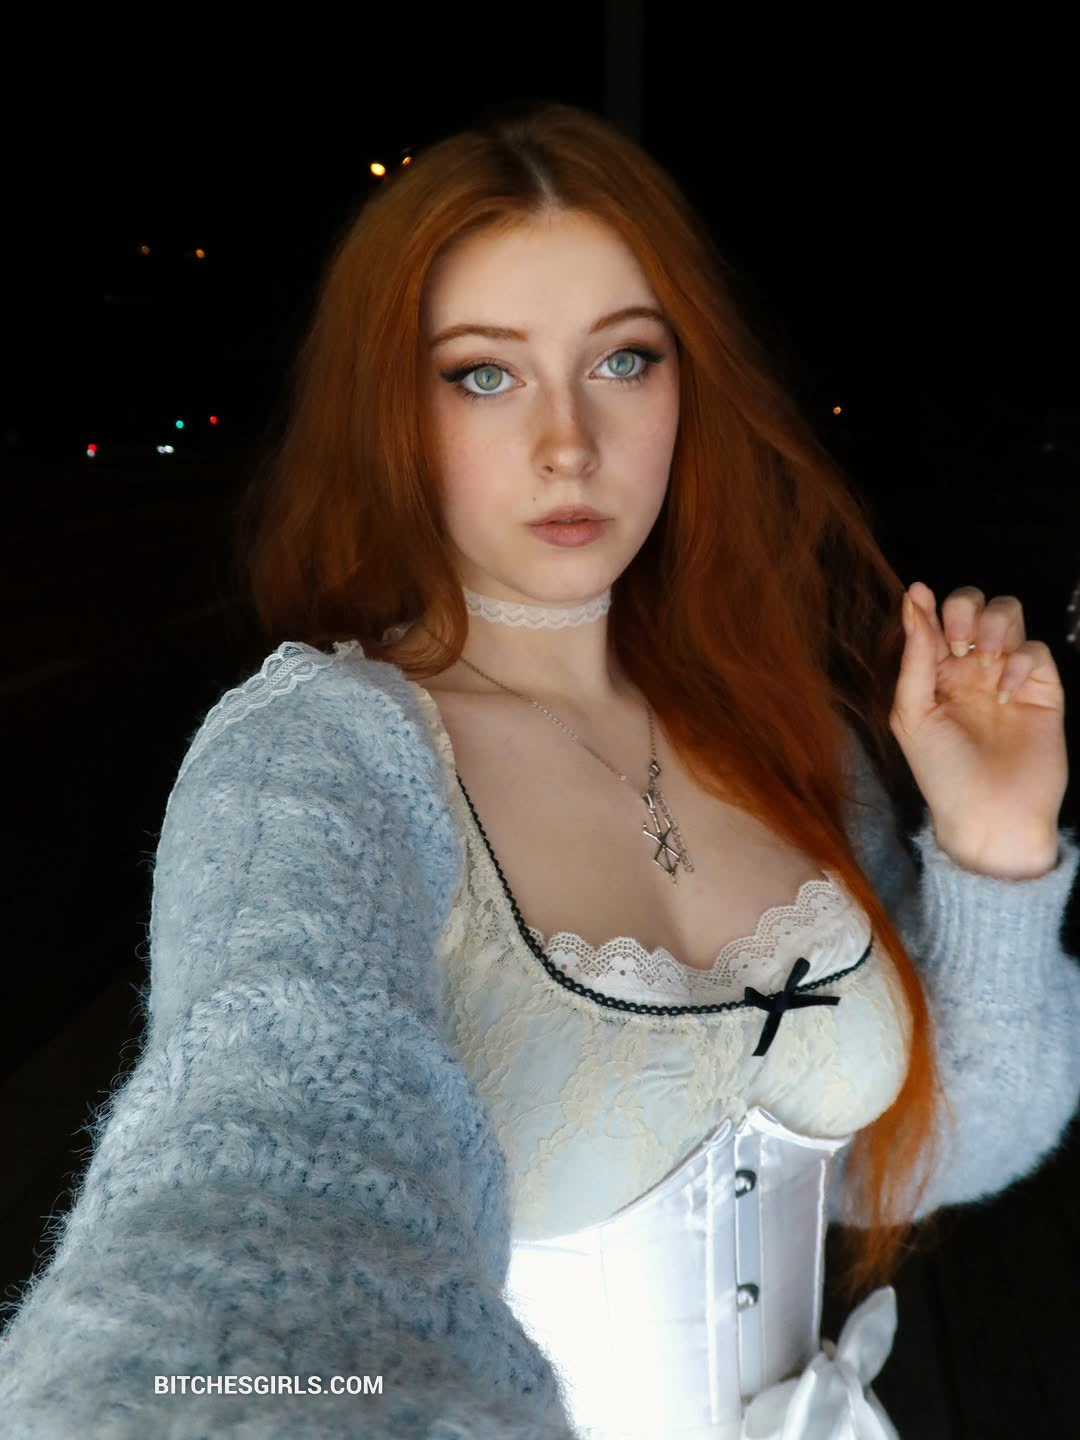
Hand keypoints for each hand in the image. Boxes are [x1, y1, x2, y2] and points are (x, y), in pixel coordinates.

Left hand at [891, 581, 1067, 877]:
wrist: (990, 815)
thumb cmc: (942, 773)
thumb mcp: (912, 715)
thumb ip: (915, 658)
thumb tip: (912, 601)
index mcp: (934, 673)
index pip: (933, 619)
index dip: (928, 603)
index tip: (921, 594)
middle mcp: (970, 669)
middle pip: (973, 605)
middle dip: (965, 608)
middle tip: (959, 641)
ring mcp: (1007, 675)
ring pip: (1008, 614)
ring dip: (994, 622)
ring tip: (984, 657)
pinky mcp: (1041, 689)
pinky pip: (1036, 650)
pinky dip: (1021, 659)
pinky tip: (1006, 691)